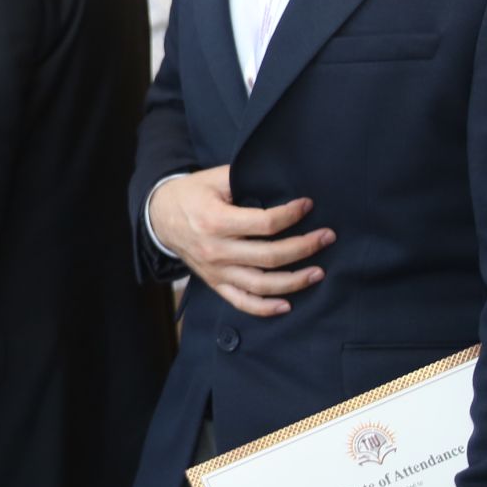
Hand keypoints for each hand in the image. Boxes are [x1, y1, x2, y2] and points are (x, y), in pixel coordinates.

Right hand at [147, 165, 332, 317]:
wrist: (159, 217)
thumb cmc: (191, 194)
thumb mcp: (214, 178)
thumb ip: (245, 180)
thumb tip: (282, 182)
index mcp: (215, 221)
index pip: (264, 223)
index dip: (291, 214)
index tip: (308, 205)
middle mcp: (216, 250)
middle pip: (269, 256)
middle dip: (304, 247)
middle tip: (327, 237)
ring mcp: (215, 271)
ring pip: (261, 284)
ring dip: (294, 281)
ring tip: (318, 272)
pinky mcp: (214, 283)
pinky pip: (241, 302)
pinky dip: (265, 308)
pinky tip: (287, 304)